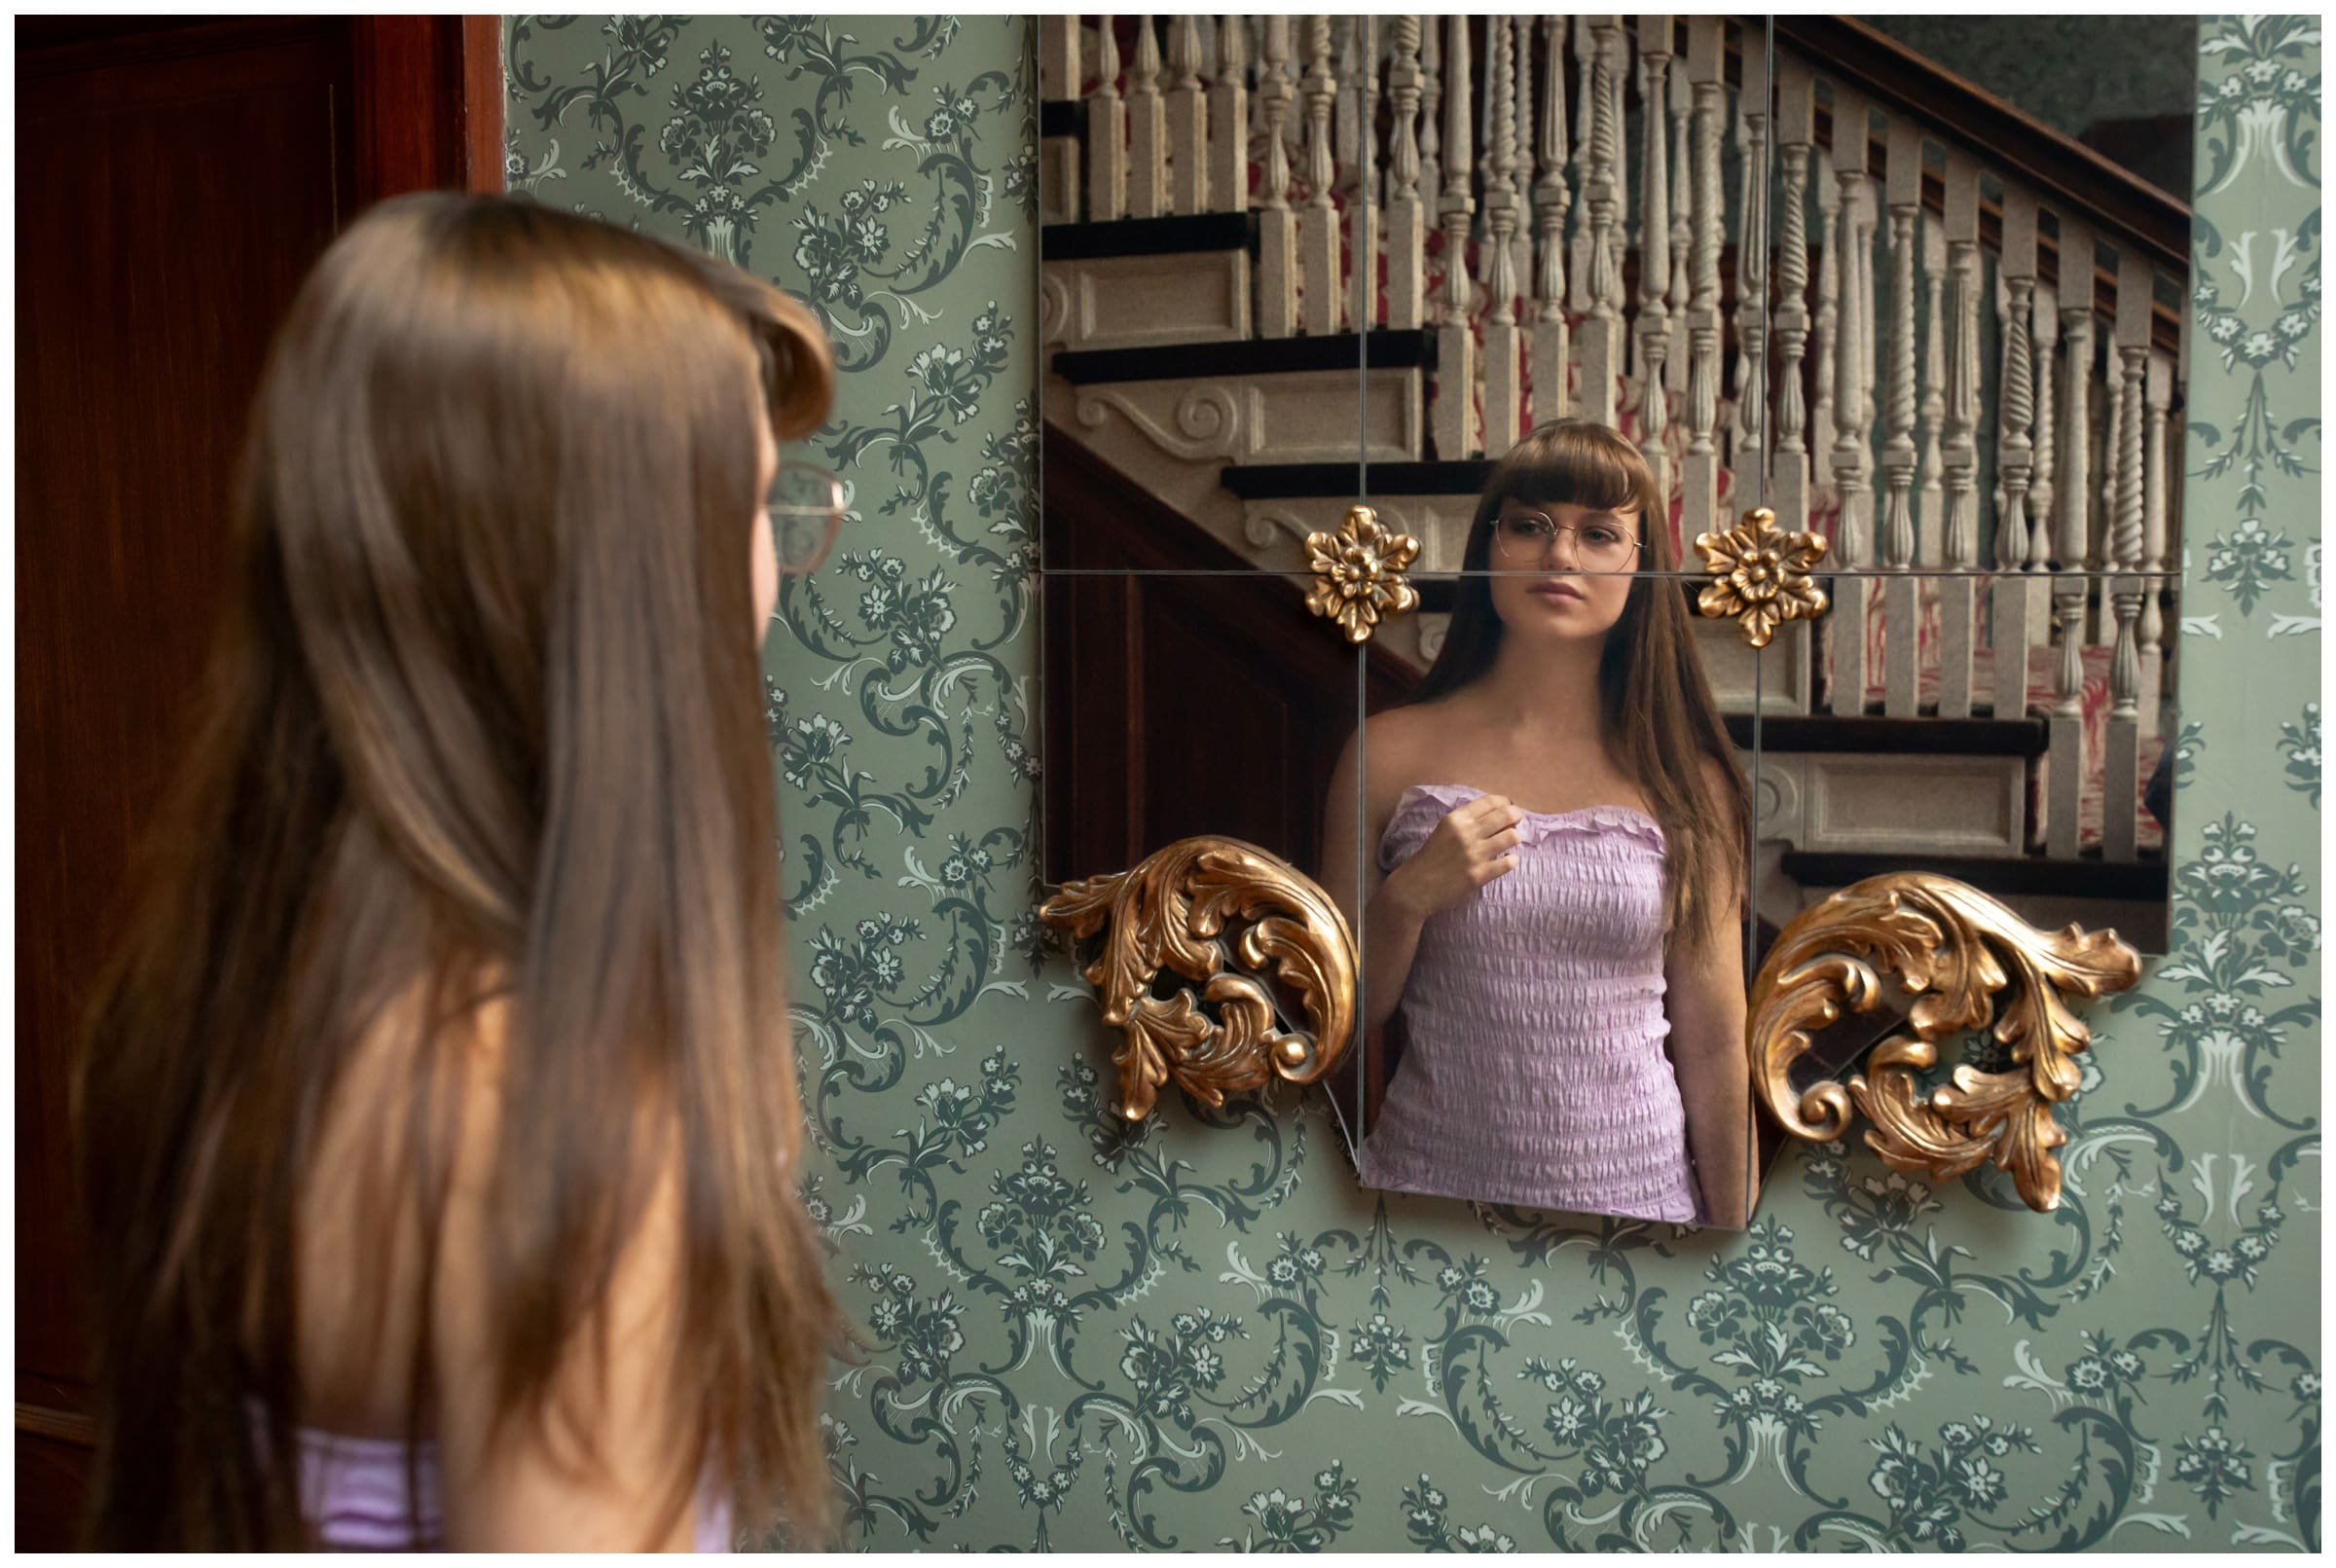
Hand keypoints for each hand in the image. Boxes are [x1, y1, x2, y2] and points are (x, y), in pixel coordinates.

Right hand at [1385, 794, 1524, 919]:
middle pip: (1505, 815)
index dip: (1505, 802)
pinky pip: (1508, 863)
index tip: (1508, 807)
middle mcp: (1466, 833)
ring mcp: (1474, 854)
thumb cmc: (1430, 858)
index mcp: (1456, 819)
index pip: (1490, 802)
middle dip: (1515, 816)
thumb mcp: (1443, 830)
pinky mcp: (1480, 874)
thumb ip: (1465, 821)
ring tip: (1512, 840)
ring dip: (1515, 837)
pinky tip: (1507, 860)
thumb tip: (1495, 814)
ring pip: (1511, 837)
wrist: (1416, 888)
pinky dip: (1512, 860)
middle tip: (1516, 820)